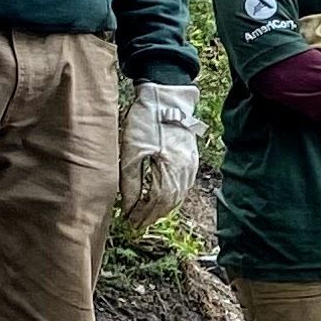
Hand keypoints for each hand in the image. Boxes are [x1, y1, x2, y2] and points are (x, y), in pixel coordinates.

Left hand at [117, 80, 202, 225]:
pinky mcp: (191, 159)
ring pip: (178, 196)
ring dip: (162, 209)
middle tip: (137, 224)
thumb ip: (131, 181)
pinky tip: (163, 199)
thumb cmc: (146, 121)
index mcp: (171, 170)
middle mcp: (185, 171)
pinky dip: (172, 197)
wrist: (165, 97)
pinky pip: (183, 186)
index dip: (143, 214)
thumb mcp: (132, 151)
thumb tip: (129, 205)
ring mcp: (191, 166)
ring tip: (148, 215)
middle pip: (170, 202)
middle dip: (152, 215)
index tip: (130, 221)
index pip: (157, 202)